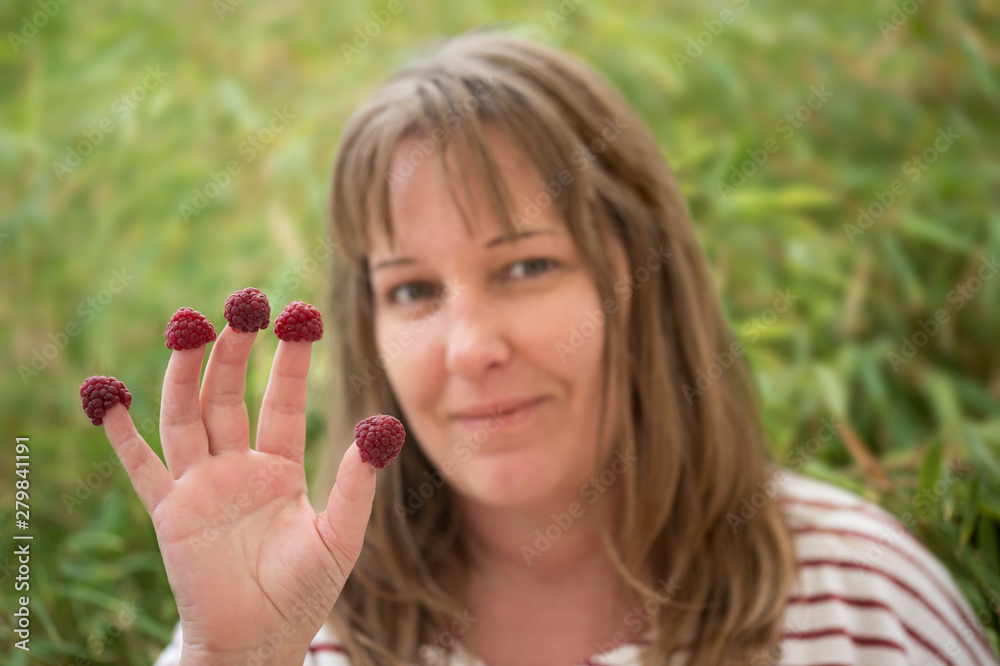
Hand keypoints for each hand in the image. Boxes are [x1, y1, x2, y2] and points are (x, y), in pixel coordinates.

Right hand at [100, 324, 374, 662]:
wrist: (260, 641)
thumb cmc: (305, 592)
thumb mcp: (340, 534)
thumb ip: (358, 483)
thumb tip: (383, 426)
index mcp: (281, 466)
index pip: (284, 401)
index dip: (291, 360)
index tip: (299, 315)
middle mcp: (238, 465)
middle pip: (232, 396)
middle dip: (237, 352)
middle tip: (245, 304)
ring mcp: (201, 484)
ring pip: (189, 415)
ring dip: (186, 373)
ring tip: (189, 326)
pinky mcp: (169, 511)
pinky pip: (141, 466)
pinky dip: (120, 432)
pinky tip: (107, 394)